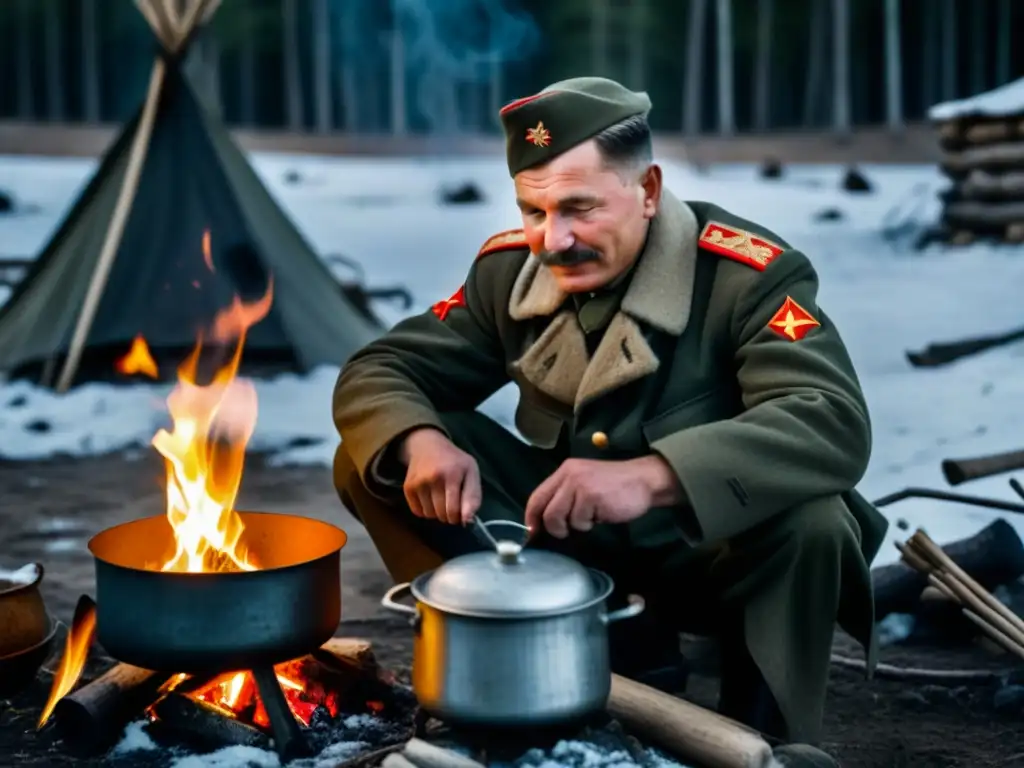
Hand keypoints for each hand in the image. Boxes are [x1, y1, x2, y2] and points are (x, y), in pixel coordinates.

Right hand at [399, 428, 482, 524]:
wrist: (427, 445)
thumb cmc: (454, 461)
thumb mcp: (471, 472)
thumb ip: (473, 497)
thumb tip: (467, 521)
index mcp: (453, 474)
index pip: (453, 509)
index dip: (458, 517)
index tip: (460, 513)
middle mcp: (433, 477)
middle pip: (441, 514)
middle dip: (448, 515)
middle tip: (451, 504)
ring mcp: (419, 482)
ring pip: (429, 514)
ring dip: (436, 513)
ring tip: (440, 498)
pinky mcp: (408, 487)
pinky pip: (417, 511)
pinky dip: (425, 510)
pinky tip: (430, 498)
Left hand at [524, 456, 680, 538]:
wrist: (644, 480)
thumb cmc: (616, 486)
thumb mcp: (586, 484)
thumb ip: (566, 496)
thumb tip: (546, 522)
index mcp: (564, 471)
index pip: (537, 496)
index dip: (531, 517)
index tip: (533, 532)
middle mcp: (568, 475)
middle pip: (545, 510)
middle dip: (554, 527)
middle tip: (568, 531)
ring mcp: (579, 485)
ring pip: (559, 518)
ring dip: (575, 525)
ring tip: (592, 517)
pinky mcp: (590, 496)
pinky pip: (579, 521)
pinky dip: (589, 524)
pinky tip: (601, 514)